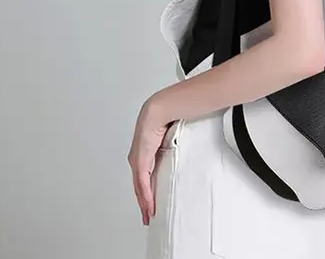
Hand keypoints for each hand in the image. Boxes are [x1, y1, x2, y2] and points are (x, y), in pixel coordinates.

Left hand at [127, 93, 168, 225]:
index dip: (147, 190)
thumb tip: (187, 145)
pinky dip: (145, 195)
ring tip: (149, 215)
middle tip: (148, 215)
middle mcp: (138, 156)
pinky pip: (142, 182)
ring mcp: (137, 159)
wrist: (161, 108)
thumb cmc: (168, 117)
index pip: (145, 175)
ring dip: (144, 202)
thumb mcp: (173, 135)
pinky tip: (149, 205)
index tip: (151, 203)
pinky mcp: (140, 160)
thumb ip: (176, 144)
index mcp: (145, 149)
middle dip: (143, 202)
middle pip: (139, 184)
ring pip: (139, 187)